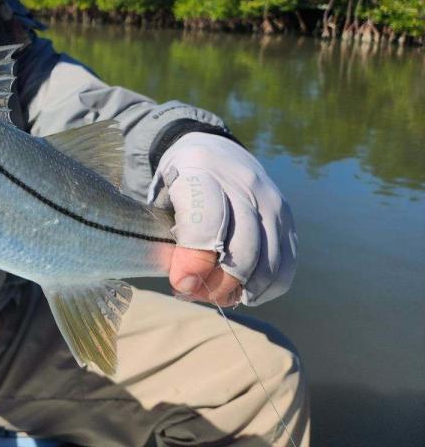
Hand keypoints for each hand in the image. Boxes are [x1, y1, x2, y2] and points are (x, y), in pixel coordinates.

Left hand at [148, 133, 296, 306]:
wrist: (215, 152)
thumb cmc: (179, 181)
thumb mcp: (161, 196)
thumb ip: (168, 235)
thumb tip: (186, 284)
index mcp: (202, 169)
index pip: (207, 221)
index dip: (195, 260)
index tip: (181, 283)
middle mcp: (244, 183)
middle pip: (243, 247)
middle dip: (219, 283)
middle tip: (195, 294)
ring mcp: (272, 201)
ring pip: (268, 261)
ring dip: (242, 290)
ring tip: (217, 296)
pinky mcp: (288, 218)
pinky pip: (287, 264)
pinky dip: (267, 288)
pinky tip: (244, 293)